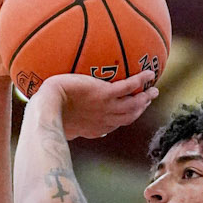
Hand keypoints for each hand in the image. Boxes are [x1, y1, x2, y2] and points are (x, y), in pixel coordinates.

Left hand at [33, 69, 157, 140]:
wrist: (49, 106)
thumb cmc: (48, 113)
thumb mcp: (60, 121)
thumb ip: (66, 120)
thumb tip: (63, 117)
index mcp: (95, 128)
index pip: (115, 124)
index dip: (125, 118)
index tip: (131, 112)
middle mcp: (104, 120)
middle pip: (128, 116)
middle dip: (140, 109)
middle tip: (148, 99)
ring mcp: (107, 108)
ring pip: (133, 105)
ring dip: (145, 98)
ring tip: (153, 90)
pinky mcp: (106, 94)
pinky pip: (129, 87)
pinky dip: (141, 80)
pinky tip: (150, 74)